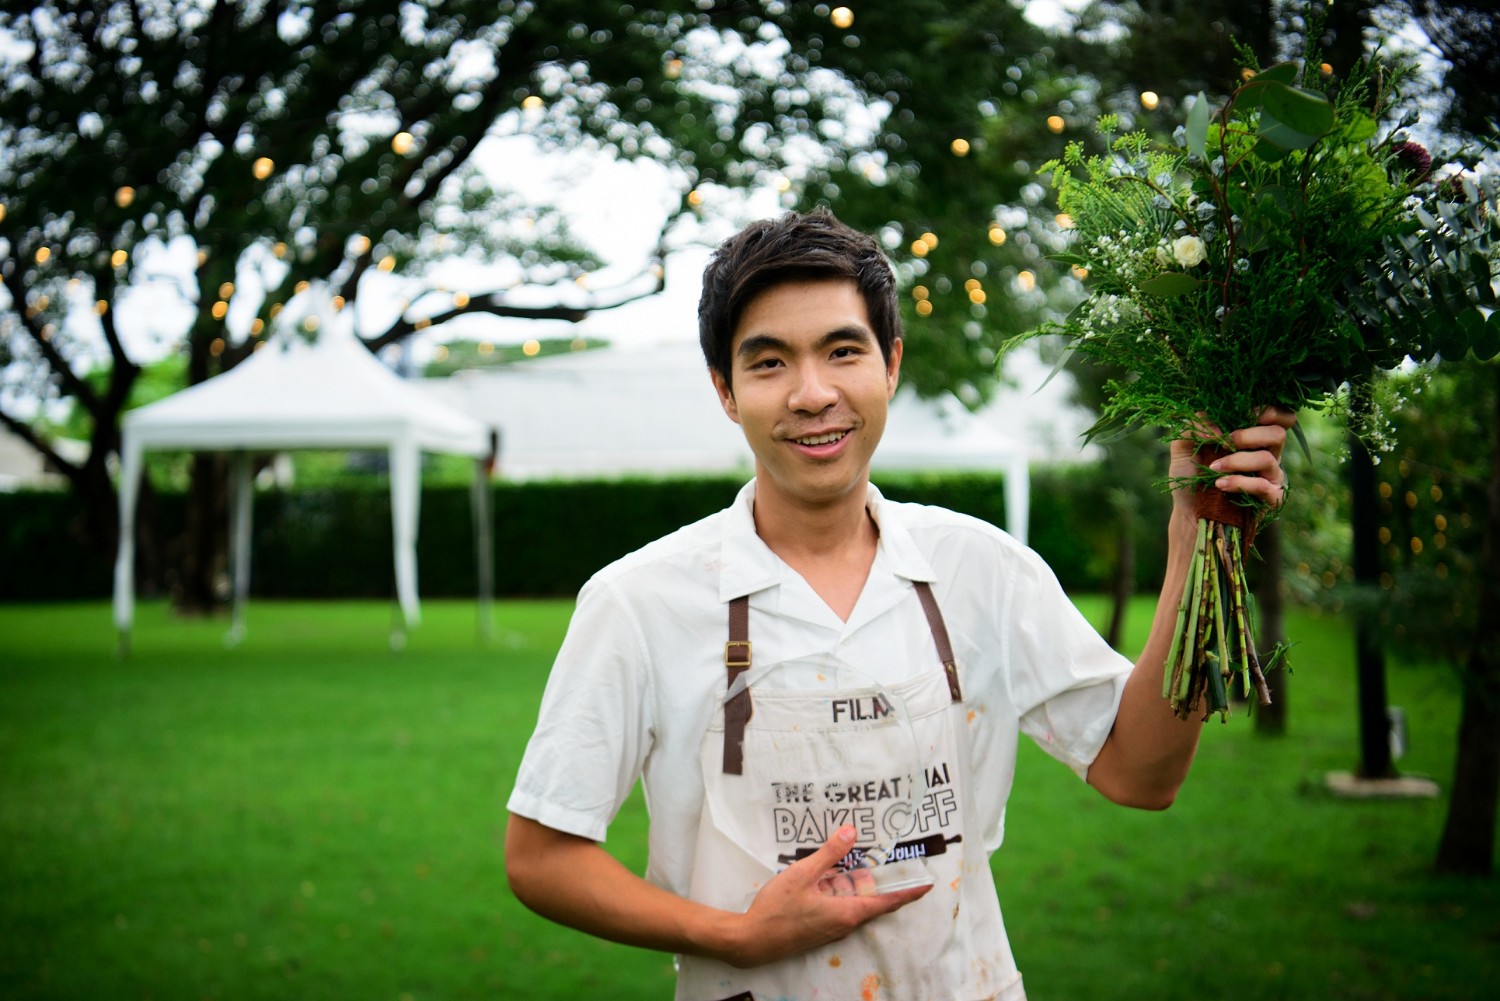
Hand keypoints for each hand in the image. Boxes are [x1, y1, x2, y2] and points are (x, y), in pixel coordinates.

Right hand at [722, 825, 931, 967]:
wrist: (752, 941)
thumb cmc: (777, 909)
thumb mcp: (803, 874)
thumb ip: (828, 853)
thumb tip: (852, 831)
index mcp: (847, 912)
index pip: (887, 901)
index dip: (909, 892)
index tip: (928, 884)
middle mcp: (845, 924)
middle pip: (873, 902)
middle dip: (888, 884)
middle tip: (900, 865)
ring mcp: (832, 929)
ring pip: (855, 904)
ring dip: (862, 887)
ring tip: (866, 865)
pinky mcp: (820, 929)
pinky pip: (841, 908)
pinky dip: (845, 893)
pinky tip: (835, 879)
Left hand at [1170, 406, 1294, 511]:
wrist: (1188, 511)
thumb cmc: (1191, 475)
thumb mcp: (1184, 446)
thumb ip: (1194, 426)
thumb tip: (1217, 430)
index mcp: (1253, 436)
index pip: (1281, 416)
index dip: (1270, 411)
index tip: (1246, 414)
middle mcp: (1267, 453)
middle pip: (1278, 433)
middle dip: (1249, 435)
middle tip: (1225, 442)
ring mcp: (1271, 477)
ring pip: (1268, 459)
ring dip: (1236, 461)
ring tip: (1213, 469)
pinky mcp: (1270, 499)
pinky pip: (1263, 486)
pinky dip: (1239, 482)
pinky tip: (1220, 485)